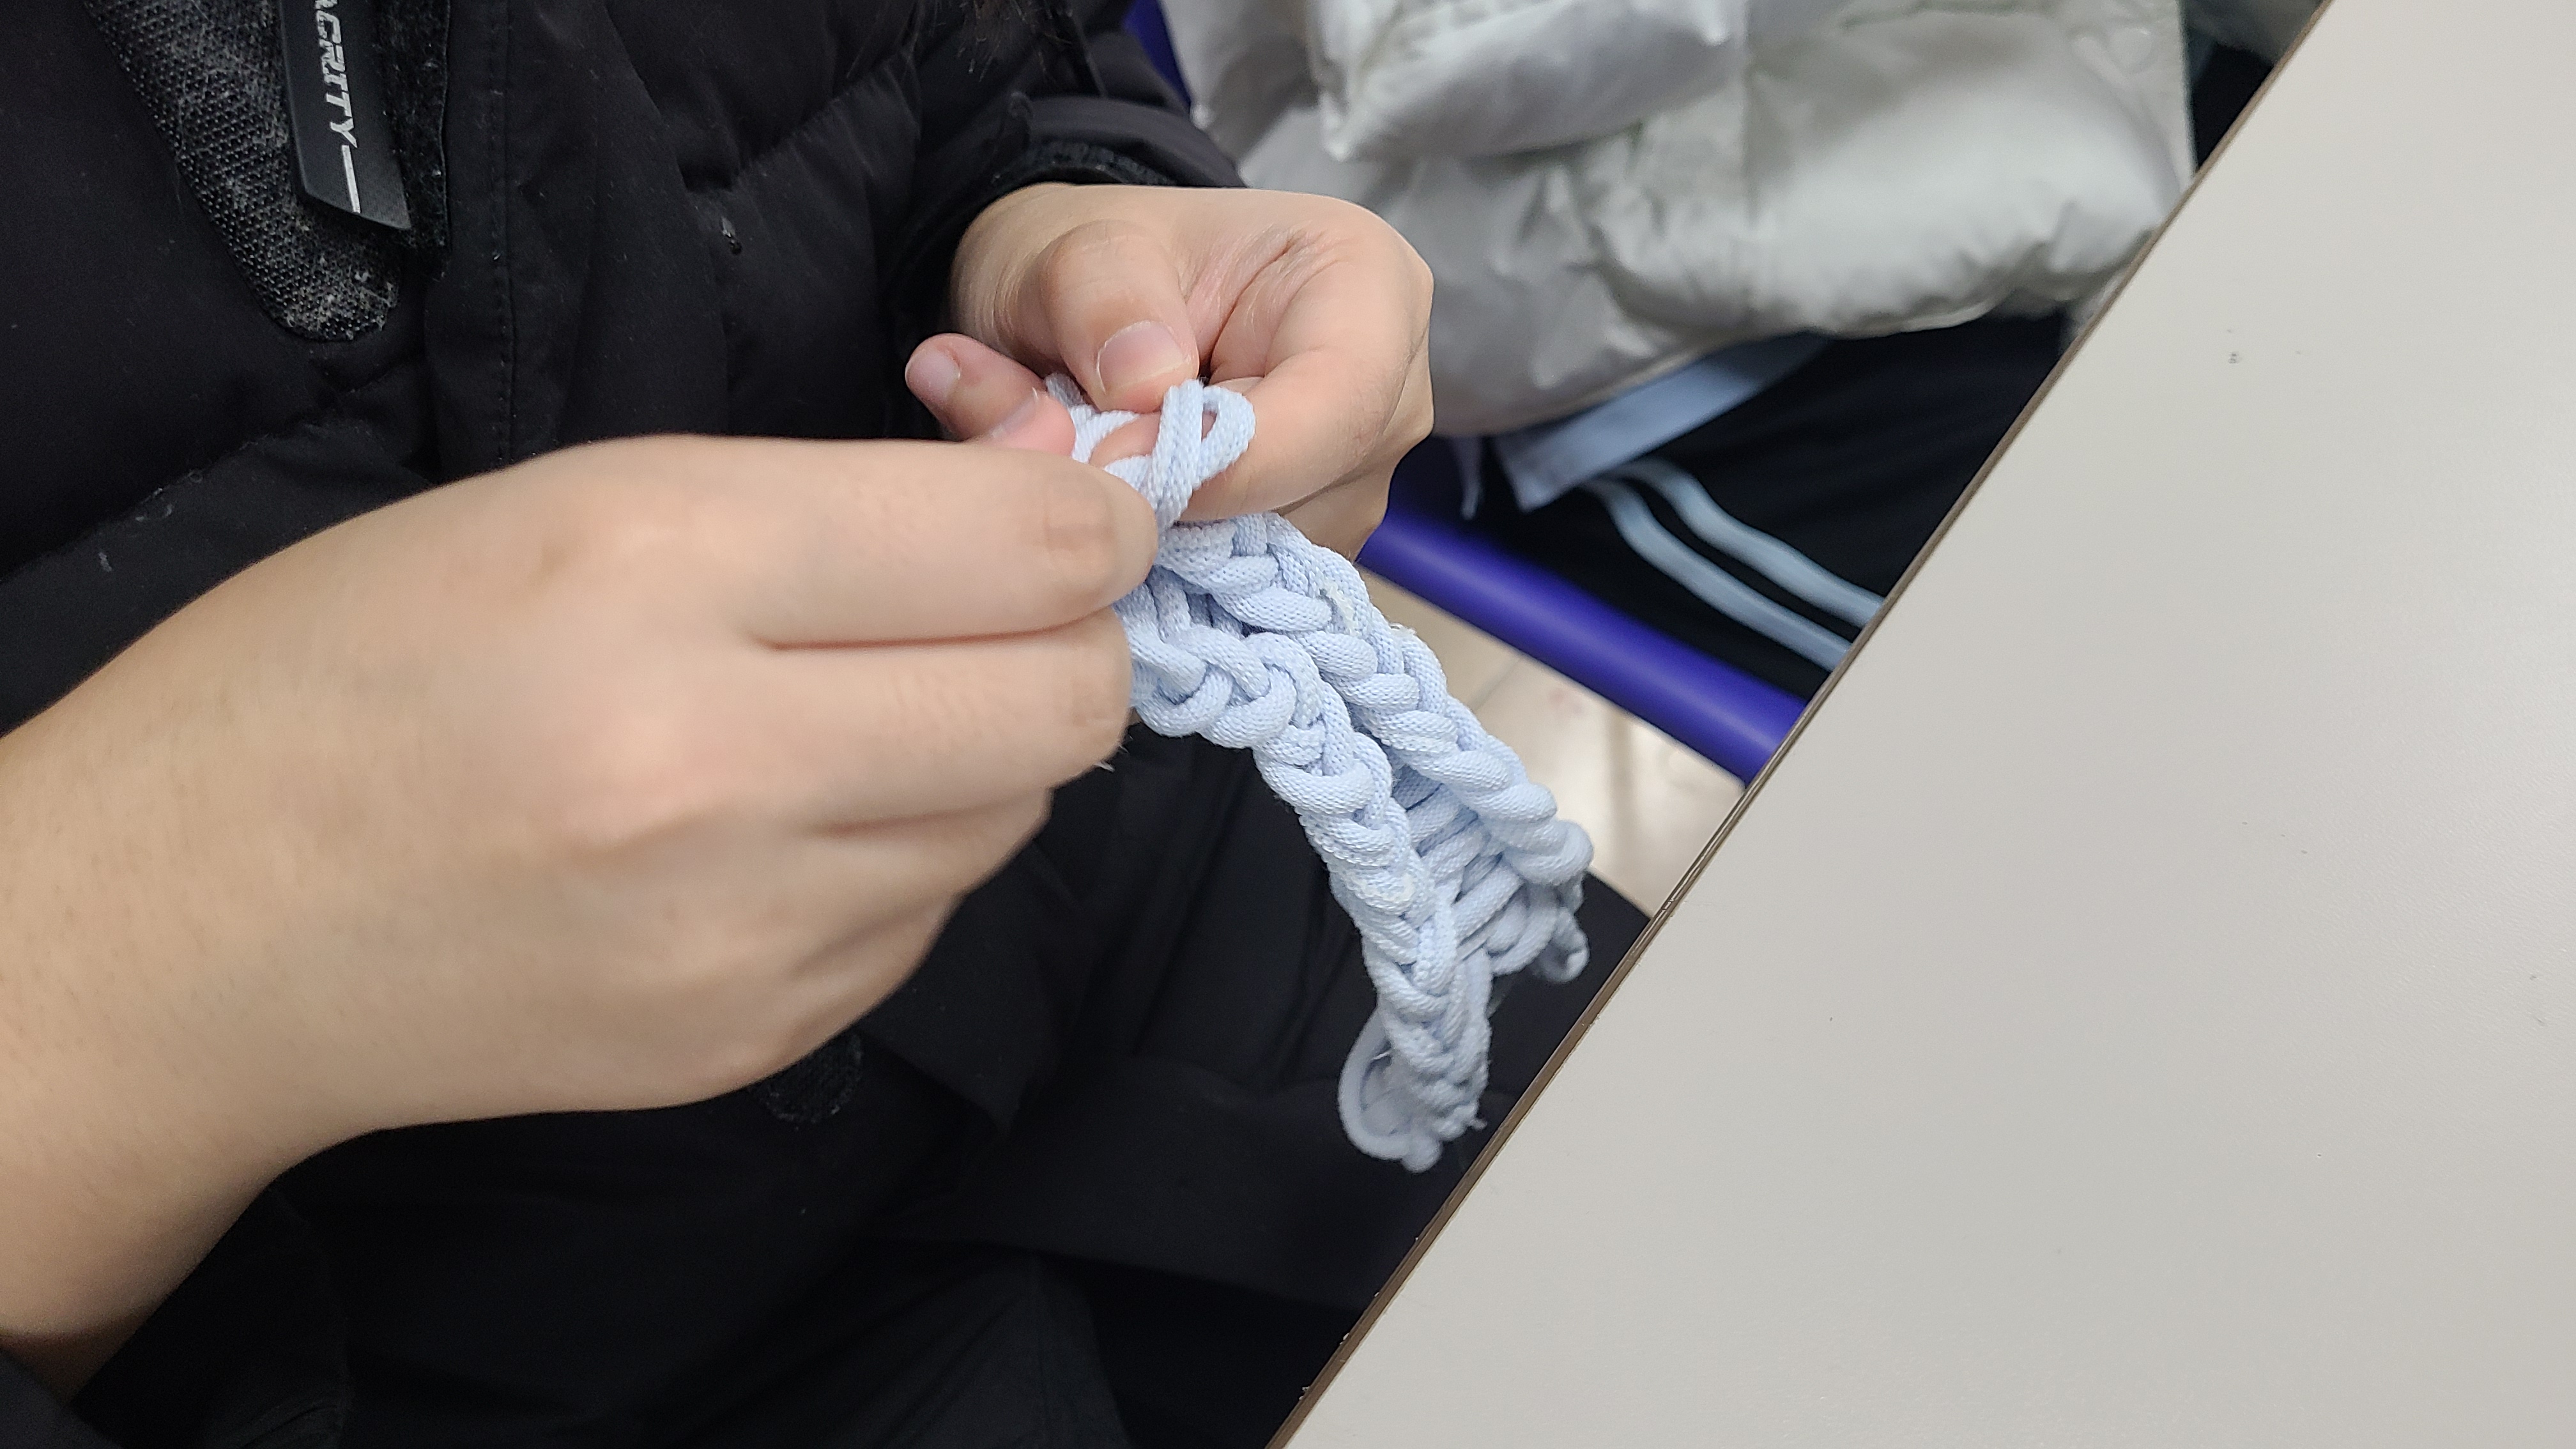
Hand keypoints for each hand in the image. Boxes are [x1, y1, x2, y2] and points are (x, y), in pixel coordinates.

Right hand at [0, 434, 1152, 1385]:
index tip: (1079, 516)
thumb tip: (1050, 509)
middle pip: (1067, 701)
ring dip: (980, 752)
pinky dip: (902, 855)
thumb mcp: (571, 503)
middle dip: (1070, 641)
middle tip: (994, 615)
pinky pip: (928, 918)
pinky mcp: (753, 1042)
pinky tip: (783, 829)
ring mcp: (745, 930)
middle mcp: (720, 763)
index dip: (1091, 522)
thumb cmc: (355, 668)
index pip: (1022, 552)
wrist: (194, 928)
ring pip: (1014, 816)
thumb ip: (825, 505)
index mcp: (659, 572)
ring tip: (851, 719)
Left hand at [907, 183, 1437, 556]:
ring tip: (1107, 480)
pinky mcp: (1321, 533)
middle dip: (1193, 508)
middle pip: (1316, 493)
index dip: (1228, 457)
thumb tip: (1146, 388)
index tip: (1112, 460)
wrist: (1085, 306)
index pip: (1340, 403)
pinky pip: (1262, 579)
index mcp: (1367, 282)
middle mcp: (1392, 389)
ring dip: (1181, 544)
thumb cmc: (1094, 269)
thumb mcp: (1070, 254)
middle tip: (1086, 476)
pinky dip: (1186, 565)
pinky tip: (1136, 516)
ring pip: (1287, 555)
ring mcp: (1363, 473)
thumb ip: (1099, 302)